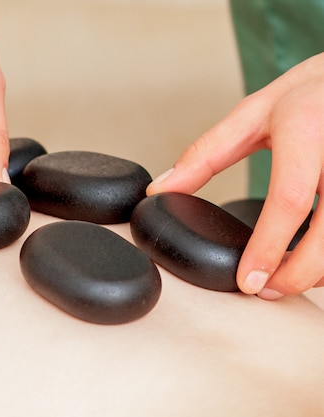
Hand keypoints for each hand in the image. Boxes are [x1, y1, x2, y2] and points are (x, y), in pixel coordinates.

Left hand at [147, 52, 323, 299]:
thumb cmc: (309, 93)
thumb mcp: (253, 113)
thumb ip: (206, 154)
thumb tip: (161, 189)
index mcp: (305, 130)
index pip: (289, 200)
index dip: (268, 248)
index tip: (248, 282)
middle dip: (298, 274)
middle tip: (266, 291)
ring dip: (321, 270)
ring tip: (286, 278)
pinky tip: (314, 260)